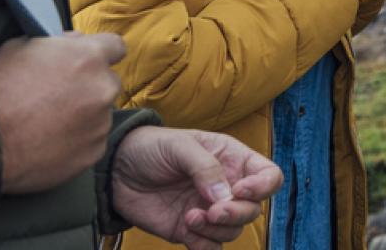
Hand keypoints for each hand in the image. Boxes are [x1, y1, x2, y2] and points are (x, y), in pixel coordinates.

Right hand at [0, 32, 126, 194]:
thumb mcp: (22, 46)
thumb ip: (59, 41)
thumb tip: (76, 42)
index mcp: (88, 57)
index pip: (116, 47)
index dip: (102, 53)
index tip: (90, 63)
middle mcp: (102, 88)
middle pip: (108, 82)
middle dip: (90, 86)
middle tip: (61, 96)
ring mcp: (100, 122)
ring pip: (100, 113)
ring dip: (84, 115)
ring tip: (49, 122)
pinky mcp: (94, 152)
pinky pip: (92, 141)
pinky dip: (78, 140)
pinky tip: (51, 141)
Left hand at [111, 126, 282, 249]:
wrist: (116, 171)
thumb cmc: (151, 148)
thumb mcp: (179, 146)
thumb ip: (205, 167)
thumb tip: (225, 196)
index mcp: (232, 160)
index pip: (268, 176)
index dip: (262, 187)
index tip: (240, 190)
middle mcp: (226, 187)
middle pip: (253, 209)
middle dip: (237, 214)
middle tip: (213, 212)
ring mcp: (209, 211)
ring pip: (233, 231)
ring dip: (216, 229)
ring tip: (191, 217)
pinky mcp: (191, 231)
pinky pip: (211, 247)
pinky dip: (204, 244)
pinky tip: (186, 228)